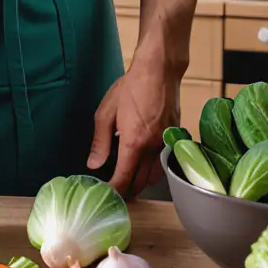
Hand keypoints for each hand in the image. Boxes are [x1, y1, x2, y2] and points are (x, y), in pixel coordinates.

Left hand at [87, 55, 179, 198]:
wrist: (159, 71)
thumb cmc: (131, 87)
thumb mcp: (106, 112)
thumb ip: (100, 142)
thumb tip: (93, 164)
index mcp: (134, 143)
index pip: (124, 178)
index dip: (115, 191)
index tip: (107, 196)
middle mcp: (153, 148)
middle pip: (141, 182)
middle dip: (128, 192)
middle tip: (116, 194)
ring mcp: (166, 143)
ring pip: (155, 175)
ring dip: (141, 183)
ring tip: (128, 183)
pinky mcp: (174, 137)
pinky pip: (163, 162)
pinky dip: (152, 170)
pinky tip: (143, 164)